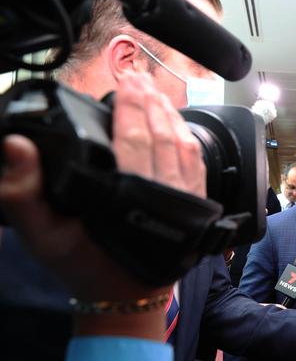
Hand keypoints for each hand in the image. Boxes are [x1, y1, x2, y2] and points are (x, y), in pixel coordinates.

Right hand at [0, 71, 203, 300]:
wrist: (126, 296)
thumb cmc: (87, 266)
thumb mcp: (45, 237)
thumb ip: (24, 193)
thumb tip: (15, 147)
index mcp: (127, 198)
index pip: (134, 140)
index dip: (131, 107)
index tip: (127, 81)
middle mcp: (164, 196)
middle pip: (162, 137)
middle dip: (151, 103)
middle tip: (140, 77)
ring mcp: (186, 202)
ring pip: (183, 148)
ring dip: (171, 116)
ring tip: (157, 92)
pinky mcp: (198, 208)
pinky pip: (198, 166)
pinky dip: (189, 140)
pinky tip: (178, 125)